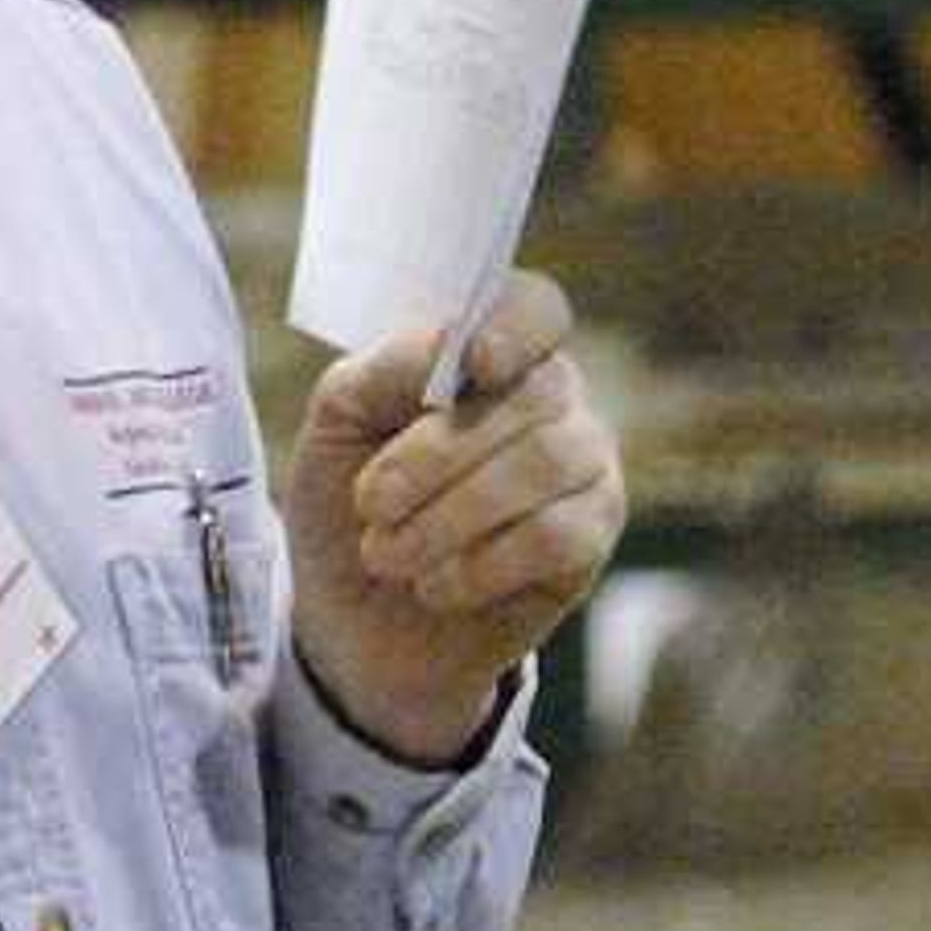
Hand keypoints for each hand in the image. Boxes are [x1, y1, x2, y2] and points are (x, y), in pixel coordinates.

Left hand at [283, 274, 625, 764]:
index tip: (475, 365)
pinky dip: (483, 564)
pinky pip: (556, 536)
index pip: (537, 310)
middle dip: (437, 455)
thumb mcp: (340, 421)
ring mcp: (584, 468)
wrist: (356, 620)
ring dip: (451, 515)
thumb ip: (387, 367)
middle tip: (372, 507)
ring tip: (389, 556)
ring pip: (547, 463)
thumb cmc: (352, 504)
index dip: (516, 328)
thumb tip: (452, 347)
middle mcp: (553, 400)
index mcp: (494, 353)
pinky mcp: (591, 542)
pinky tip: (438, 586)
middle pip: (534, 395)